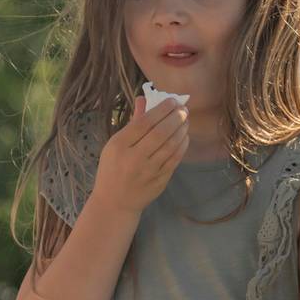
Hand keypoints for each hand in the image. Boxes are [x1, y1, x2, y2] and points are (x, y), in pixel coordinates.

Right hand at [90, 96, 188, 214]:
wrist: (115, 202)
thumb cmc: (113, 168)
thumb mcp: (115, 144)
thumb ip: (133, 122)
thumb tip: (144, 98)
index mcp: (119, 145)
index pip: (144, 122)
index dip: (161, 109)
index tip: (172, 101)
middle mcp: (134, 157)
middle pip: (160, 133)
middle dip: (175, 117)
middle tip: (183, 109)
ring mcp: (149, 170)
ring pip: (171, 145)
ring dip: (182, 130)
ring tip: (186, 119)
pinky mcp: (160, 180)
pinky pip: (175, 159)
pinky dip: (182, 145)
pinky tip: (184, 136)